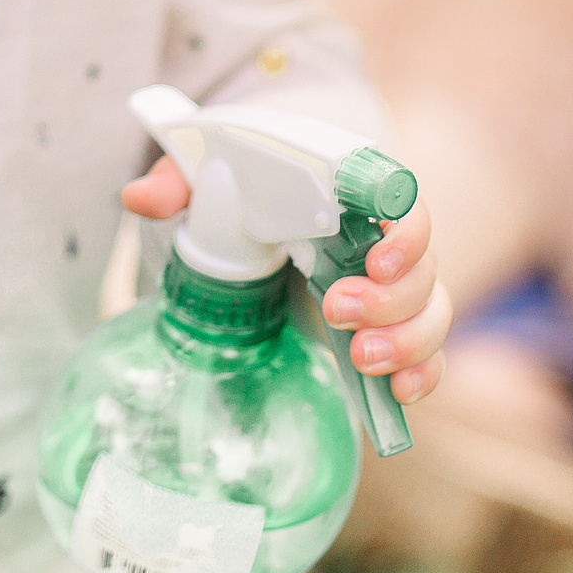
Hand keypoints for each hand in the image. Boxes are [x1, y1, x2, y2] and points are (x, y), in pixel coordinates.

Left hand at [121, 156, 453, 404]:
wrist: (262, 214)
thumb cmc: (246, 188)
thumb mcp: (207, 178)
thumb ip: (180, 182)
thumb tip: (140, 197)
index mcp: (355, 195)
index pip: (405, 203)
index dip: (404, 233)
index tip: (375, 260)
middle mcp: (384, 241)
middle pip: (421, 268)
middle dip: (388, 300)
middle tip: (334, 310)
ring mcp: (392, 289)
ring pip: (432, 312)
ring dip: (406, 340)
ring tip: (358, 358)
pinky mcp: (387, 329)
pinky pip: (428, 352)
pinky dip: (422, 374)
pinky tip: (398, 395)